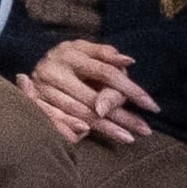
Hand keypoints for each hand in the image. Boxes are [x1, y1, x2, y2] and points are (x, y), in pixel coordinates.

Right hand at [21, 38, 157, 145]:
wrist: (37, 65)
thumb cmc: (70, 59)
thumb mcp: (85, 50)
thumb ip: (106, 55)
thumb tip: (128, 62)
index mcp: (70, 55)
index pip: (106, 73)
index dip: (129, 89)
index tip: (151, 106)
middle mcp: (54, 72)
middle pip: (94, 99)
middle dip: (121, 116)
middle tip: (144, 130)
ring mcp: (42, 90)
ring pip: (80, 113)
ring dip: (106, 128)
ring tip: (128, 138)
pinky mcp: (35, 104)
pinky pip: (58, 122)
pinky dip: (73, 130)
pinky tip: (89, 135)